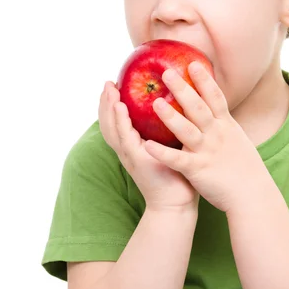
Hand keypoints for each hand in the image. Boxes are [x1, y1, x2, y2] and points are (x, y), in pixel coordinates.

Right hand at [98, 81, 198, 212]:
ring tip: (110, 89)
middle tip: (108, 82)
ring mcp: (130, 156)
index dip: (114, 105)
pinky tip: (120, 107)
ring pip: (113, 129)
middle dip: (106, 102)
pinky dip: (120, 121)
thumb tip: (182, 108)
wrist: (177, 206)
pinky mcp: (136, 161)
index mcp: (135, 147)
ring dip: (109, 108)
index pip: (118, 123)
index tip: (116, 86)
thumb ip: (170, 132)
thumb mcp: (172, 149)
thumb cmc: (179, 177)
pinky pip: (125, 138)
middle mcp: (128, 151)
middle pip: (109, 123)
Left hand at [144, 61, 267, 212]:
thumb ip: (223, 126)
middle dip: (182, 89)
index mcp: (226, 126)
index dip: (204, 80)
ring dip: (171, 116)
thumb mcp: (237, 140)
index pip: (215, 98)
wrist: (253, 195)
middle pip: (198, 108)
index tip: (193, 63)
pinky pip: (177, 160)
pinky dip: (162, 153)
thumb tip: (216, 112)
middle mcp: (217, 135)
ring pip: (187, 130)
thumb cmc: (244, 170)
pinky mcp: (198, 170)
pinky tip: (147, 146)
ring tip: (155, 103)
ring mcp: (207, 151)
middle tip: (166, 73)